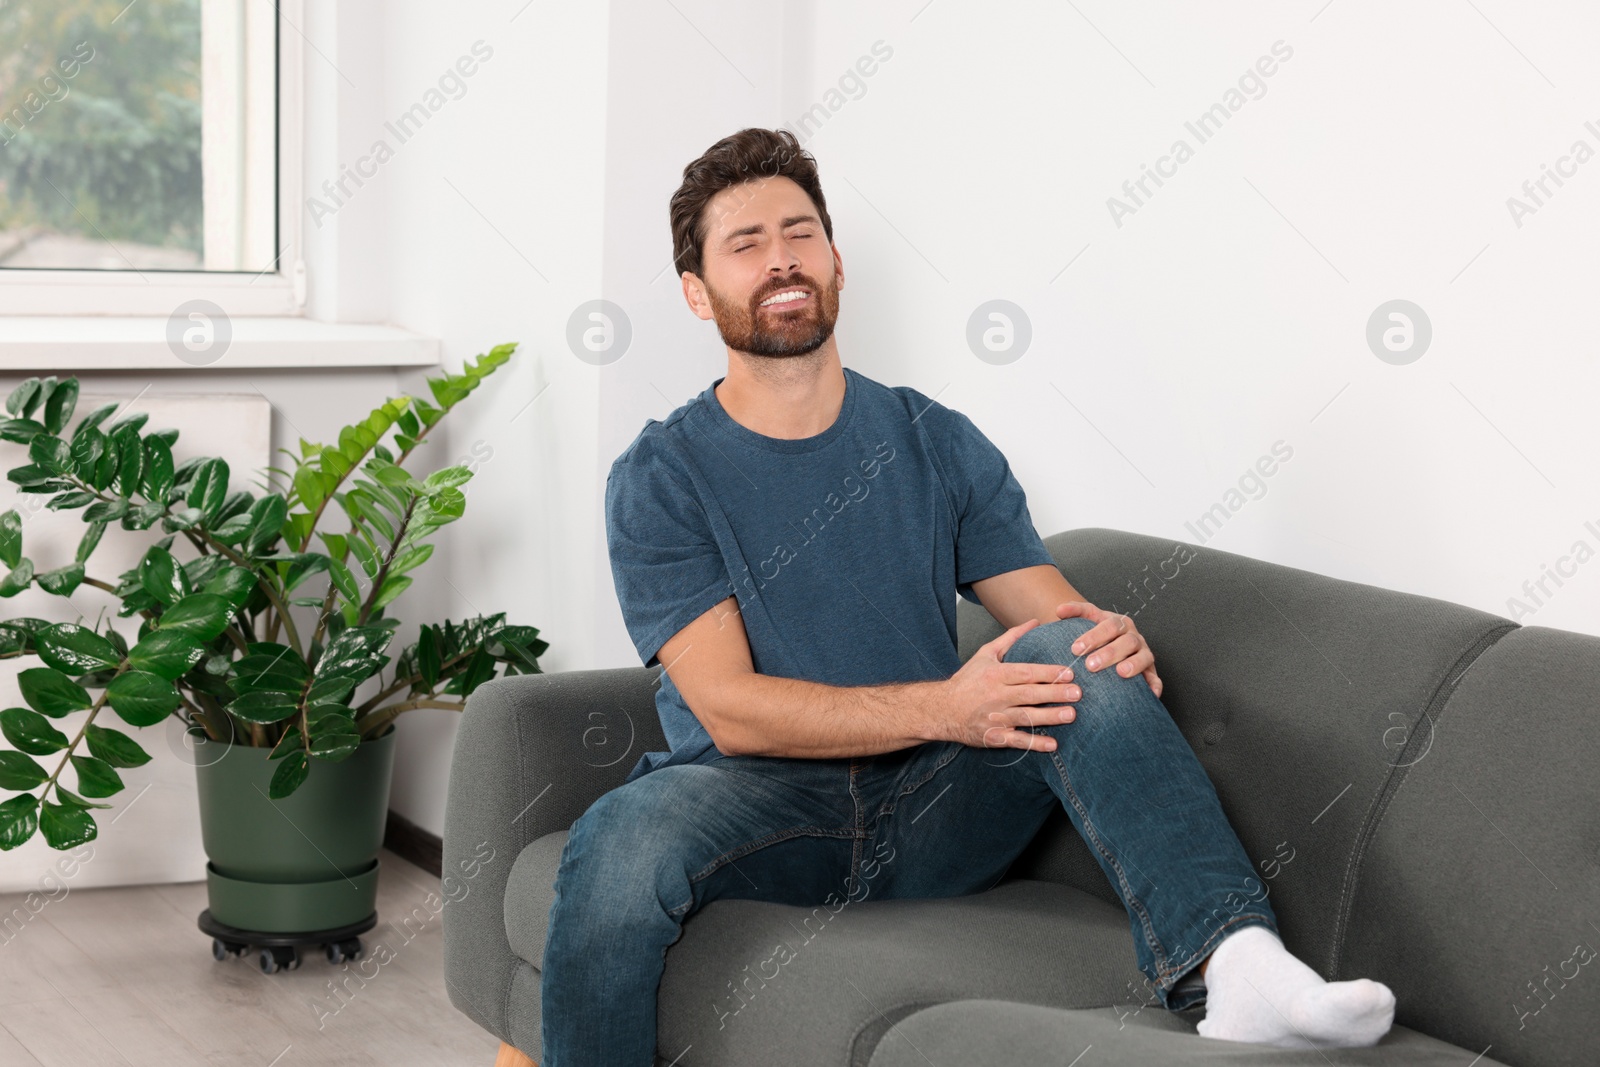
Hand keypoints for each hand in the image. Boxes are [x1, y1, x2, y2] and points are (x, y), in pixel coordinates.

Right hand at [938, 619, 1081, 752]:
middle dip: (1054, 693)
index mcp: (995, 675)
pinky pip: (1016, 741)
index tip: (1069, 673)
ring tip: (1071, 715)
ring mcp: (995, 717)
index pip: (1025, 672)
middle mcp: (996, 695)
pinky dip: (1033, 743)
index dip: (1047, 672)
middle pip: (1029, 694)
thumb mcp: (985, 654)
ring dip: (1049, 717)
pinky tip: (1052, 744)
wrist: (942, 709)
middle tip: (1077, 693)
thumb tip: (1034, 622)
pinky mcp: (993, 736)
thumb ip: (1011, 638)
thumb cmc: (967, 680)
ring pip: (1026, 717)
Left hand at [1053, 601, 1162, 697]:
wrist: (1114, 646)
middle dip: (1109, 653)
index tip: (1075, 649)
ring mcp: (1144, 653)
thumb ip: (1075, 612)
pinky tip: (1149, 693)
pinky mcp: (1150, 671)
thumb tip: (1060, 610)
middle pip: (1127, 641)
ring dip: (1134, 664)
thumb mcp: (1088, 619)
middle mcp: (1134, 637)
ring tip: (1121, 673)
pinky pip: (1155, 678)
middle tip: (1090, 665)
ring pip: (1144, 656)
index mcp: (1119, 623)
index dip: (1093, 636)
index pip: (1109, 625)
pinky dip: (1154, 685)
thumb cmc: (1097, 636)